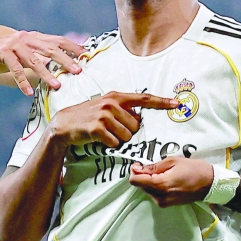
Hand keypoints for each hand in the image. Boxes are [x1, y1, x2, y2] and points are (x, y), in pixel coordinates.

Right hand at [0, 31, 84, 94]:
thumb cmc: (0, 55)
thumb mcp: (21, 54)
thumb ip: (38, 56)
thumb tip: (58, 66)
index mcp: (33, 37)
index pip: (57, 40)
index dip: (72, 46)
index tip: (87, 55)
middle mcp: (25, 38)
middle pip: (50, 49)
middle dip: (66, 60)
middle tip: (79, 71)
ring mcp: (13, 45)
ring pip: (33, 60)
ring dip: (46, 74)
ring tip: (57, 85)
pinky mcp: (2, 54)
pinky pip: (14, 69)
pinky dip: (22, 82)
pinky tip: (28, 93)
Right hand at [48, 91, 179, 147]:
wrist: (64, 124)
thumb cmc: (87, 116)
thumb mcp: (105, 107)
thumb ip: (123, 110)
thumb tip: (139, 119)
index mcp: (116, 96)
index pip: (144, 98)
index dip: (161, 102)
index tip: (176, 103)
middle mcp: (112, 103)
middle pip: (136, 125)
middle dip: (127, 132)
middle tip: (111, 129)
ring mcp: (104, 115)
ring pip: (127, 136)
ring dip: (117, 139)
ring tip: (104, 133)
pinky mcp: (98, 128)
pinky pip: (115, 142)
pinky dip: (109, 144)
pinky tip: (98, 139)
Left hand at [129, 157, 214, 207]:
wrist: (210, 184)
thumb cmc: (194, 169)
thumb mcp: (173, 161)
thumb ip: (153, 166)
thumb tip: (137, 169)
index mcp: (161, 185)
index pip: (136, 181)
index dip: (134, 171)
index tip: (139, 164)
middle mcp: (160, 197)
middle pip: (140, 185)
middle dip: (143, 175)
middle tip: (155, 166)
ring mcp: (163, 202)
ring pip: (146, 190)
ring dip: (150, 181)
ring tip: (164, 172)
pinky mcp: (167, 205)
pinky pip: (154, 194)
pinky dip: (156, 186)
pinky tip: (166, 179)